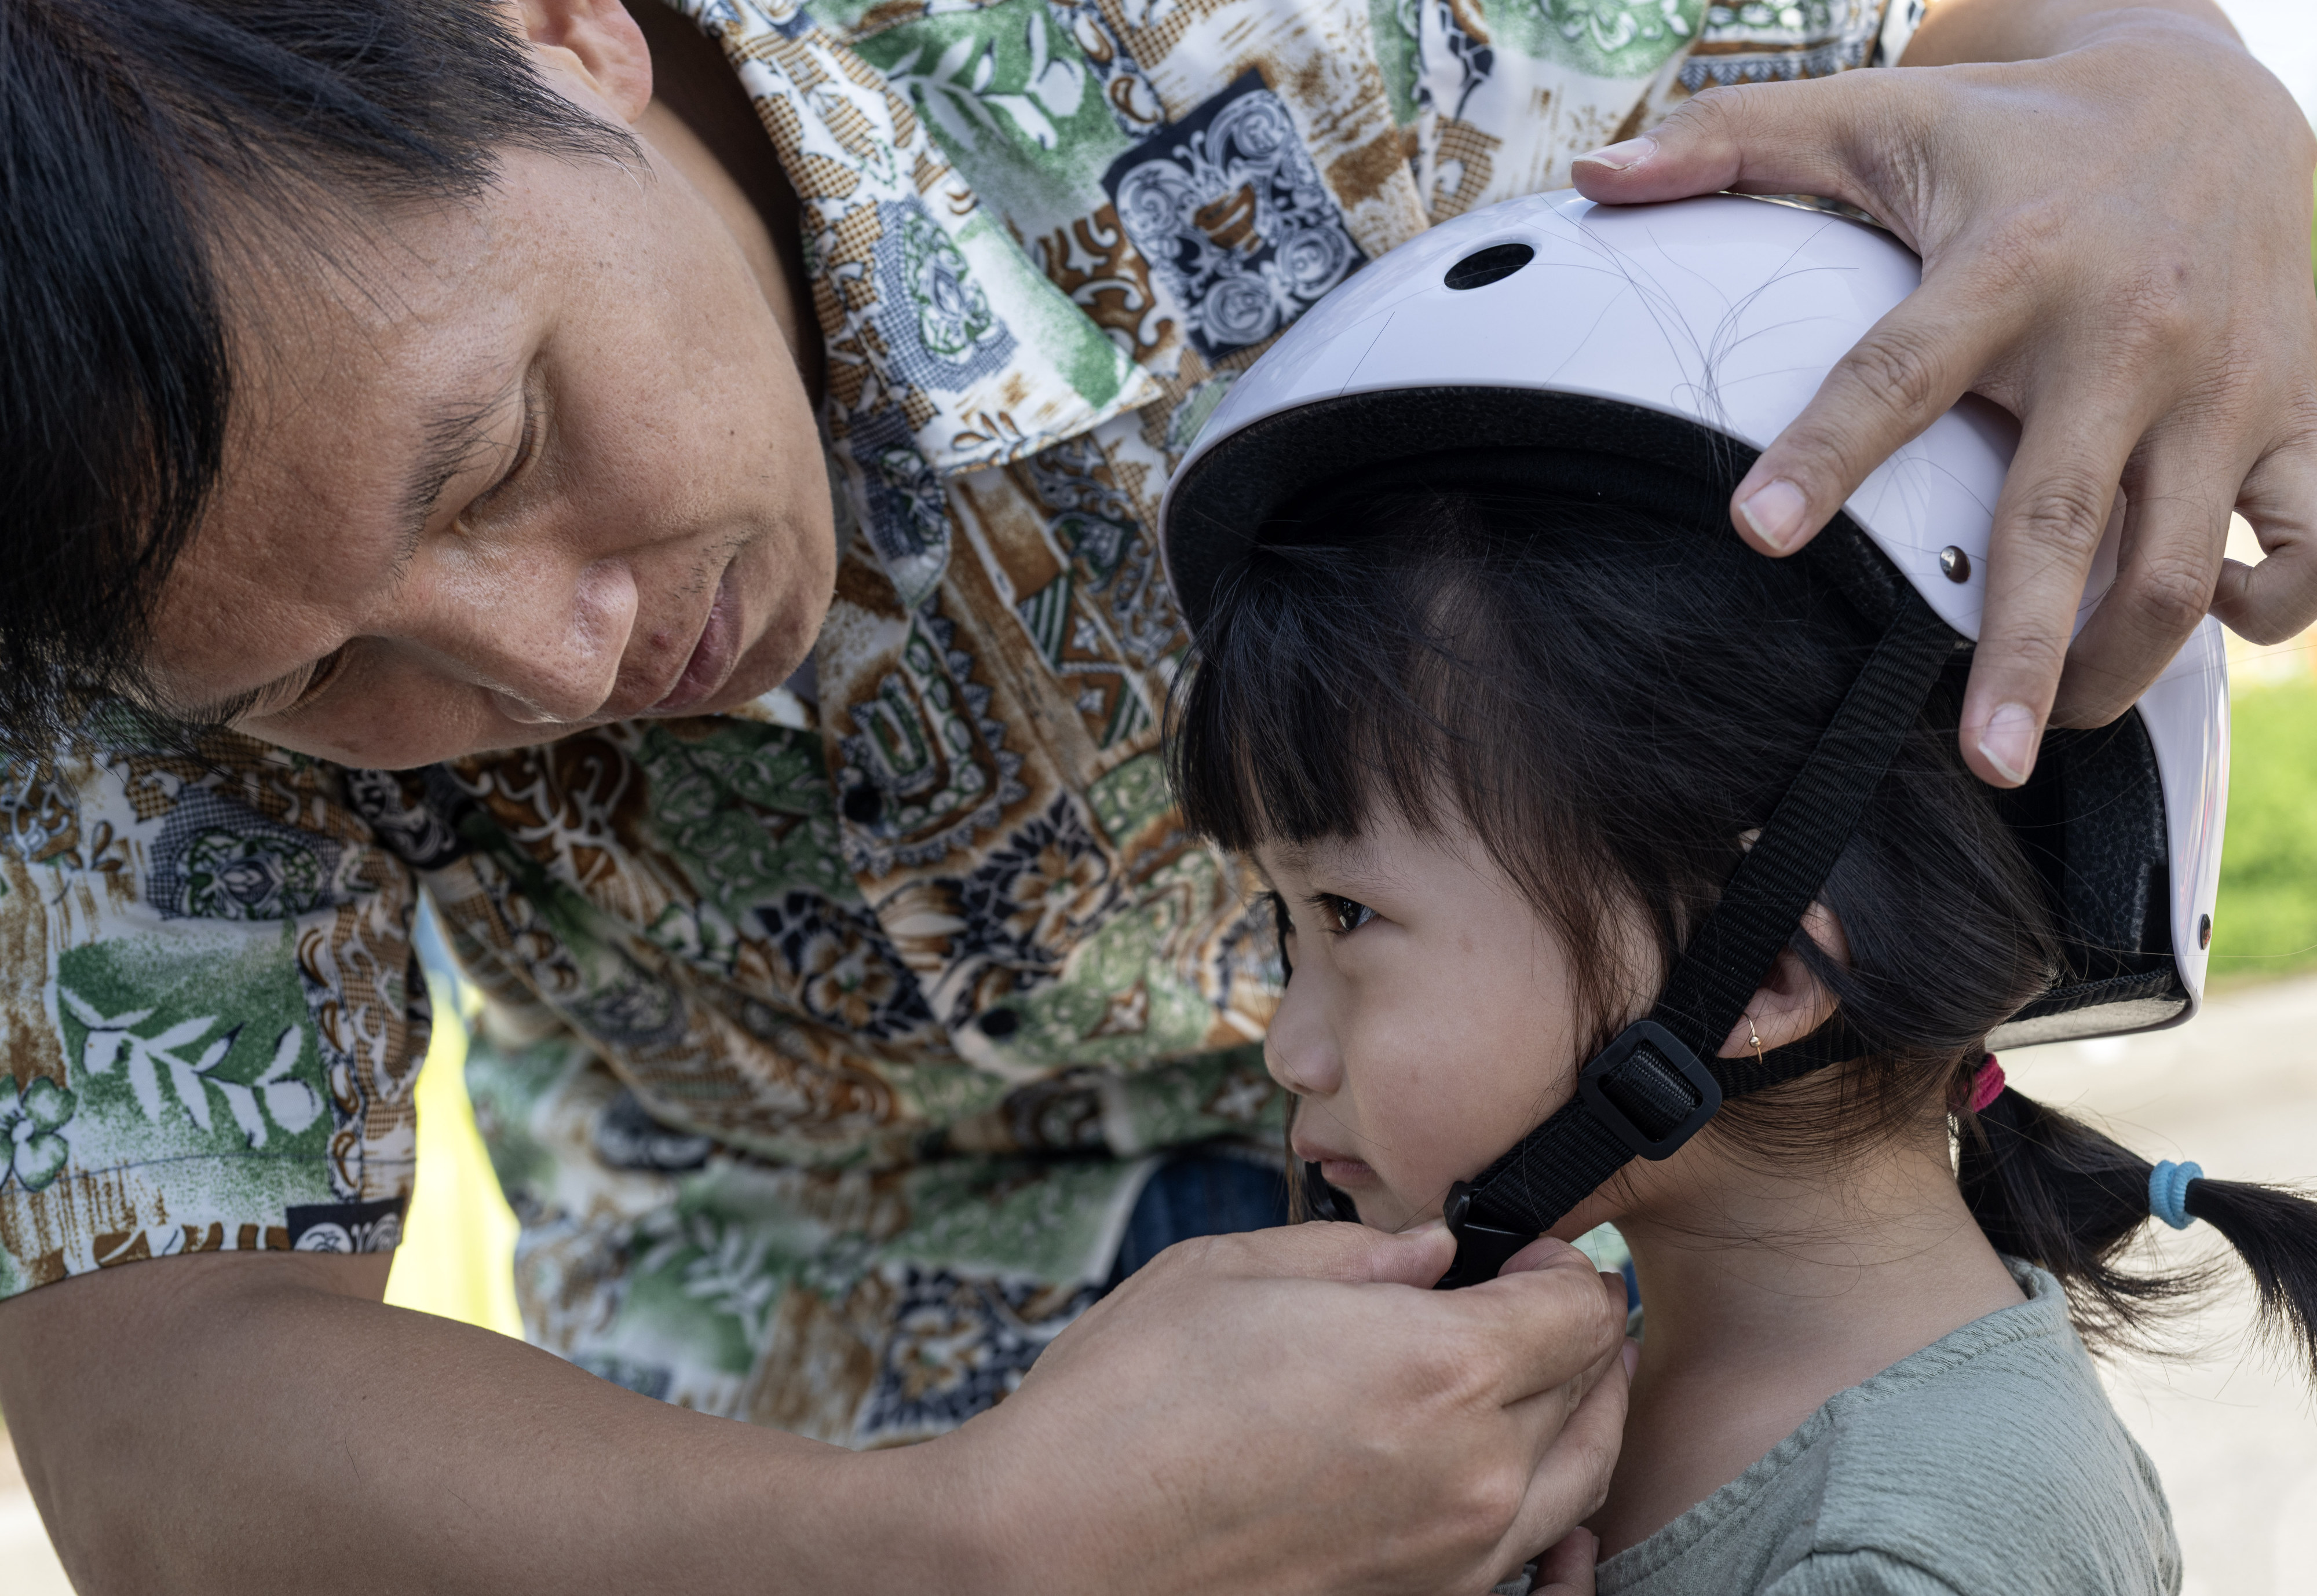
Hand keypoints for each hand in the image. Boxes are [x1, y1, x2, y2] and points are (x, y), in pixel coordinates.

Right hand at [929, 1224, 1630, 1595]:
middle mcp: (1472, 1472)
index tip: (1517, 1250)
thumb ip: (1356, 1254)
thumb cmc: (1126, 1403)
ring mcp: (1454, 1558)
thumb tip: (1433, 1253)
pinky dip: (1534, 1496)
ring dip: (1573, 1415)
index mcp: (1437, 1367)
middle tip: (1526, 1300)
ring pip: (1580, 1478)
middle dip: (1572, 1332)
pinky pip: (1525, 1549)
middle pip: (1593, 1388)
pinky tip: (1484, 1461)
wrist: (1050, 1553)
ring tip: (1532, 1375)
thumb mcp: (1230, 1271)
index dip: (1559, 1262)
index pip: (1577, 1307)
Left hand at [1573, 2, 2316, 785]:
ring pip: (2181, 562)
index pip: (1901, 371)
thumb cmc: (2020, 128)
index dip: (1828, 451)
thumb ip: (1731, 142)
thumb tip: (1595, 176)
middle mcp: (2125, 333)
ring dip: (2123, 667)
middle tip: (1982, 759)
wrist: (2214, 85)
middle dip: (2024, 653)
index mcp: (2010, 264)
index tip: (1757, 532)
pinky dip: (2270, 606)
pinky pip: (2309, 542)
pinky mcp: (2303, 410)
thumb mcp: (1879, 113)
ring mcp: (2228, 382)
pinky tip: (2205, 623)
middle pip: (2064, 519)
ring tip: (2051, 732)